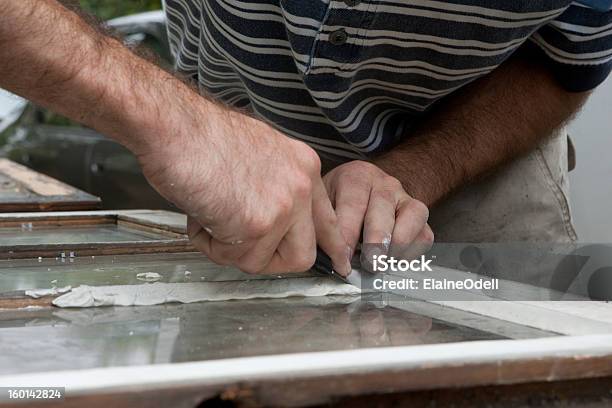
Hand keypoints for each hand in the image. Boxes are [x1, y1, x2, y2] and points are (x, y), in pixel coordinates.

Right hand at [137, 102, 350, 275]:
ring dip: (232, 251)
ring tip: (210, 220)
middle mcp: (301, 186)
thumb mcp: (257, 154)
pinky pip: (236, 259)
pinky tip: (200, 217)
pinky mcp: (257, 225)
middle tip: (242, 248)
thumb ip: (275, 186)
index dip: (329, 246)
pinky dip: (211, 246)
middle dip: (270, 259)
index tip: (336, 262)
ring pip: (265, 262)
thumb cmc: (200, 137)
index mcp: (304, 166)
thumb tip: (269, 217)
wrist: (175, 126)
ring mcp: (283, 206)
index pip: (328, 219)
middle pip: (304, 254)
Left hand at [323, 161, 432, 264]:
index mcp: (357, 177)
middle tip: (367, 264)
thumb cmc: (339, 200)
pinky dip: (409, 253)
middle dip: (374, 244)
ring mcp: (406, 198)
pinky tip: (391, 260)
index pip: (353, 205)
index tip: (341, 258)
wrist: (366, 188)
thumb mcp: (324, 204)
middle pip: (383, 214)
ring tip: (379, 264)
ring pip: (409, 222)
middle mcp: (384, 184)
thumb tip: (323, 254)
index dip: (347, 236)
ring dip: (394, 248)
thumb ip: (323, 225)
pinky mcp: (420, 216)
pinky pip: (423, 236)